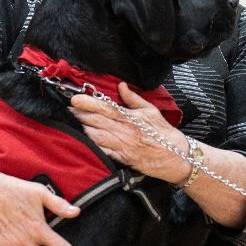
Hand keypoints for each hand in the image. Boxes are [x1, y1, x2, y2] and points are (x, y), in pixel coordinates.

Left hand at [70, 82, 190, 183]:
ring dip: (83, 129)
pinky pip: (103, 151)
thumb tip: (121, 86)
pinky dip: (92, 145)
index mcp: (131, 118)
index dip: (88, 103)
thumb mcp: (151, 111)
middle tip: (68, 109)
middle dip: (80, 115)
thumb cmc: (164, 133)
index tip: (75, 99)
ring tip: (74, 122)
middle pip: (96, 121)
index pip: (106, 108)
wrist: (176, 156)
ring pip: (96, 137)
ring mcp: (122, 147)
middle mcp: (125, 132)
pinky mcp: (122, 159)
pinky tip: (84, 140)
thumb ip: (133, 99)